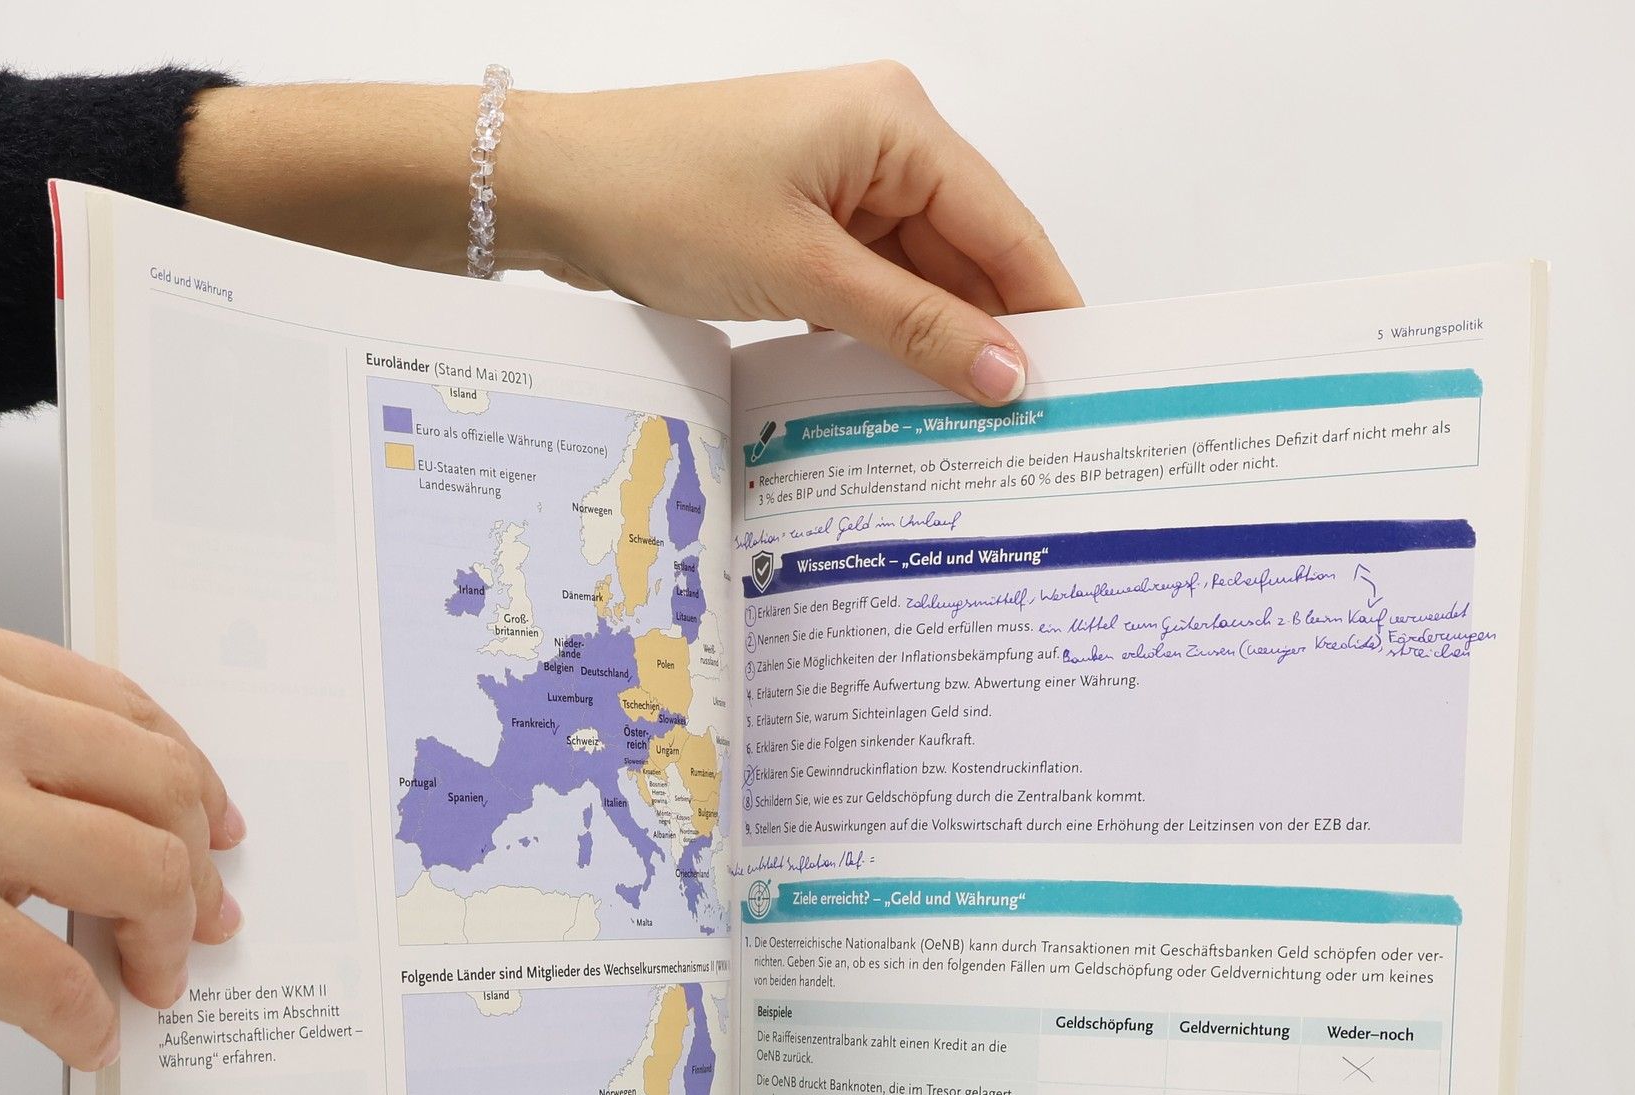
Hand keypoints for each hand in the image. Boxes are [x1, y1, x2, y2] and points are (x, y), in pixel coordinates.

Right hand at [0, 597, 241, 1067]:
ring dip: (164, 939)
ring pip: (141, 871)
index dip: (190, 776)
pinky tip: (85, 1035)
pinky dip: (89, 1021)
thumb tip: (85, 817)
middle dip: (197, 865)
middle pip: (156, 785)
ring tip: (150, 977)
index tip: (214, 822)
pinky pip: (60, 980)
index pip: (121, 706)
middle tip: (201, 918)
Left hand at [183, 65, 1079, 404]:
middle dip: (990, 336)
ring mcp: (841, 180)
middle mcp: (882, 141)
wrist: (551, 190)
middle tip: (1025, 430)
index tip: (1083, 384)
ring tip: (967, 426)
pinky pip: (871, 283)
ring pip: (919, 277)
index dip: (1046, 309)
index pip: (1006, 227)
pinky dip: (883, 334)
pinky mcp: (804, 217)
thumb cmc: (662, 196)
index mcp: (898, 124)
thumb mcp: (804, 273)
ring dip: (934, 343)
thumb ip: (913, 326)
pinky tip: (898, 392)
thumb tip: (1004, 372)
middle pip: (969, 254)